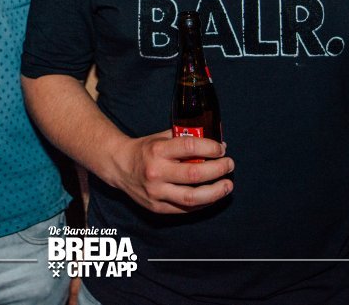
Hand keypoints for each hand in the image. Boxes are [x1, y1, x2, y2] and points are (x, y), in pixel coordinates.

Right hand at [106, 130, 232, 213]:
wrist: (119, 166)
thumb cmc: (145, 149)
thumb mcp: (161, 137)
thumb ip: (185, 140)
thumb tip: (216, 145)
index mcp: (158, 150)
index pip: (190, 147)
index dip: (210, 148)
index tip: (222, 149)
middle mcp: (156, 172)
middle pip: (194, 174)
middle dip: (217, 170)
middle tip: (229, 165)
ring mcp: (156, 193)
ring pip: (191, 198)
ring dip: (214, 192)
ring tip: (227, 186)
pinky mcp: (157, 207)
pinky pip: (184, 210)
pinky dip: (202, 204)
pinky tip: (212, 197)